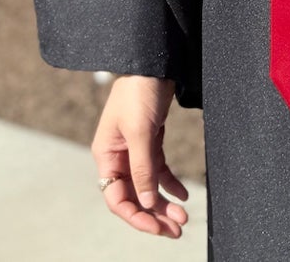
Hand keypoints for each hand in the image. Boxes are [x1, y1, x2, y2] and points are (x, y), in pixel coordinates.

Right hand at [91, 74, 190, 238]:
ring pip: (148, 185)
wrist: (154, 60)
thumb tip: (147, 202)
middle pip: (134, 195)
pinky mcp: (151, 140)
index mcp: (106, 154)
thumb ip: (142, 168)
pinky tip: (183, 194)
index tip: (157, 226)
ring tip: (183, 217)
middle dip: (154, 215)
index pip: (117, 198)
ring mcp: (135, 149)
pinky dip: (170, 183)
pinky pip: (158, 170)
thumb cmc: (140, 91)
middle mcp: (118, 155)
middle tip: (176, 229)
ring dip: (164, 203)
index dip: (136, 215)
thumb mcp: (140, 131)